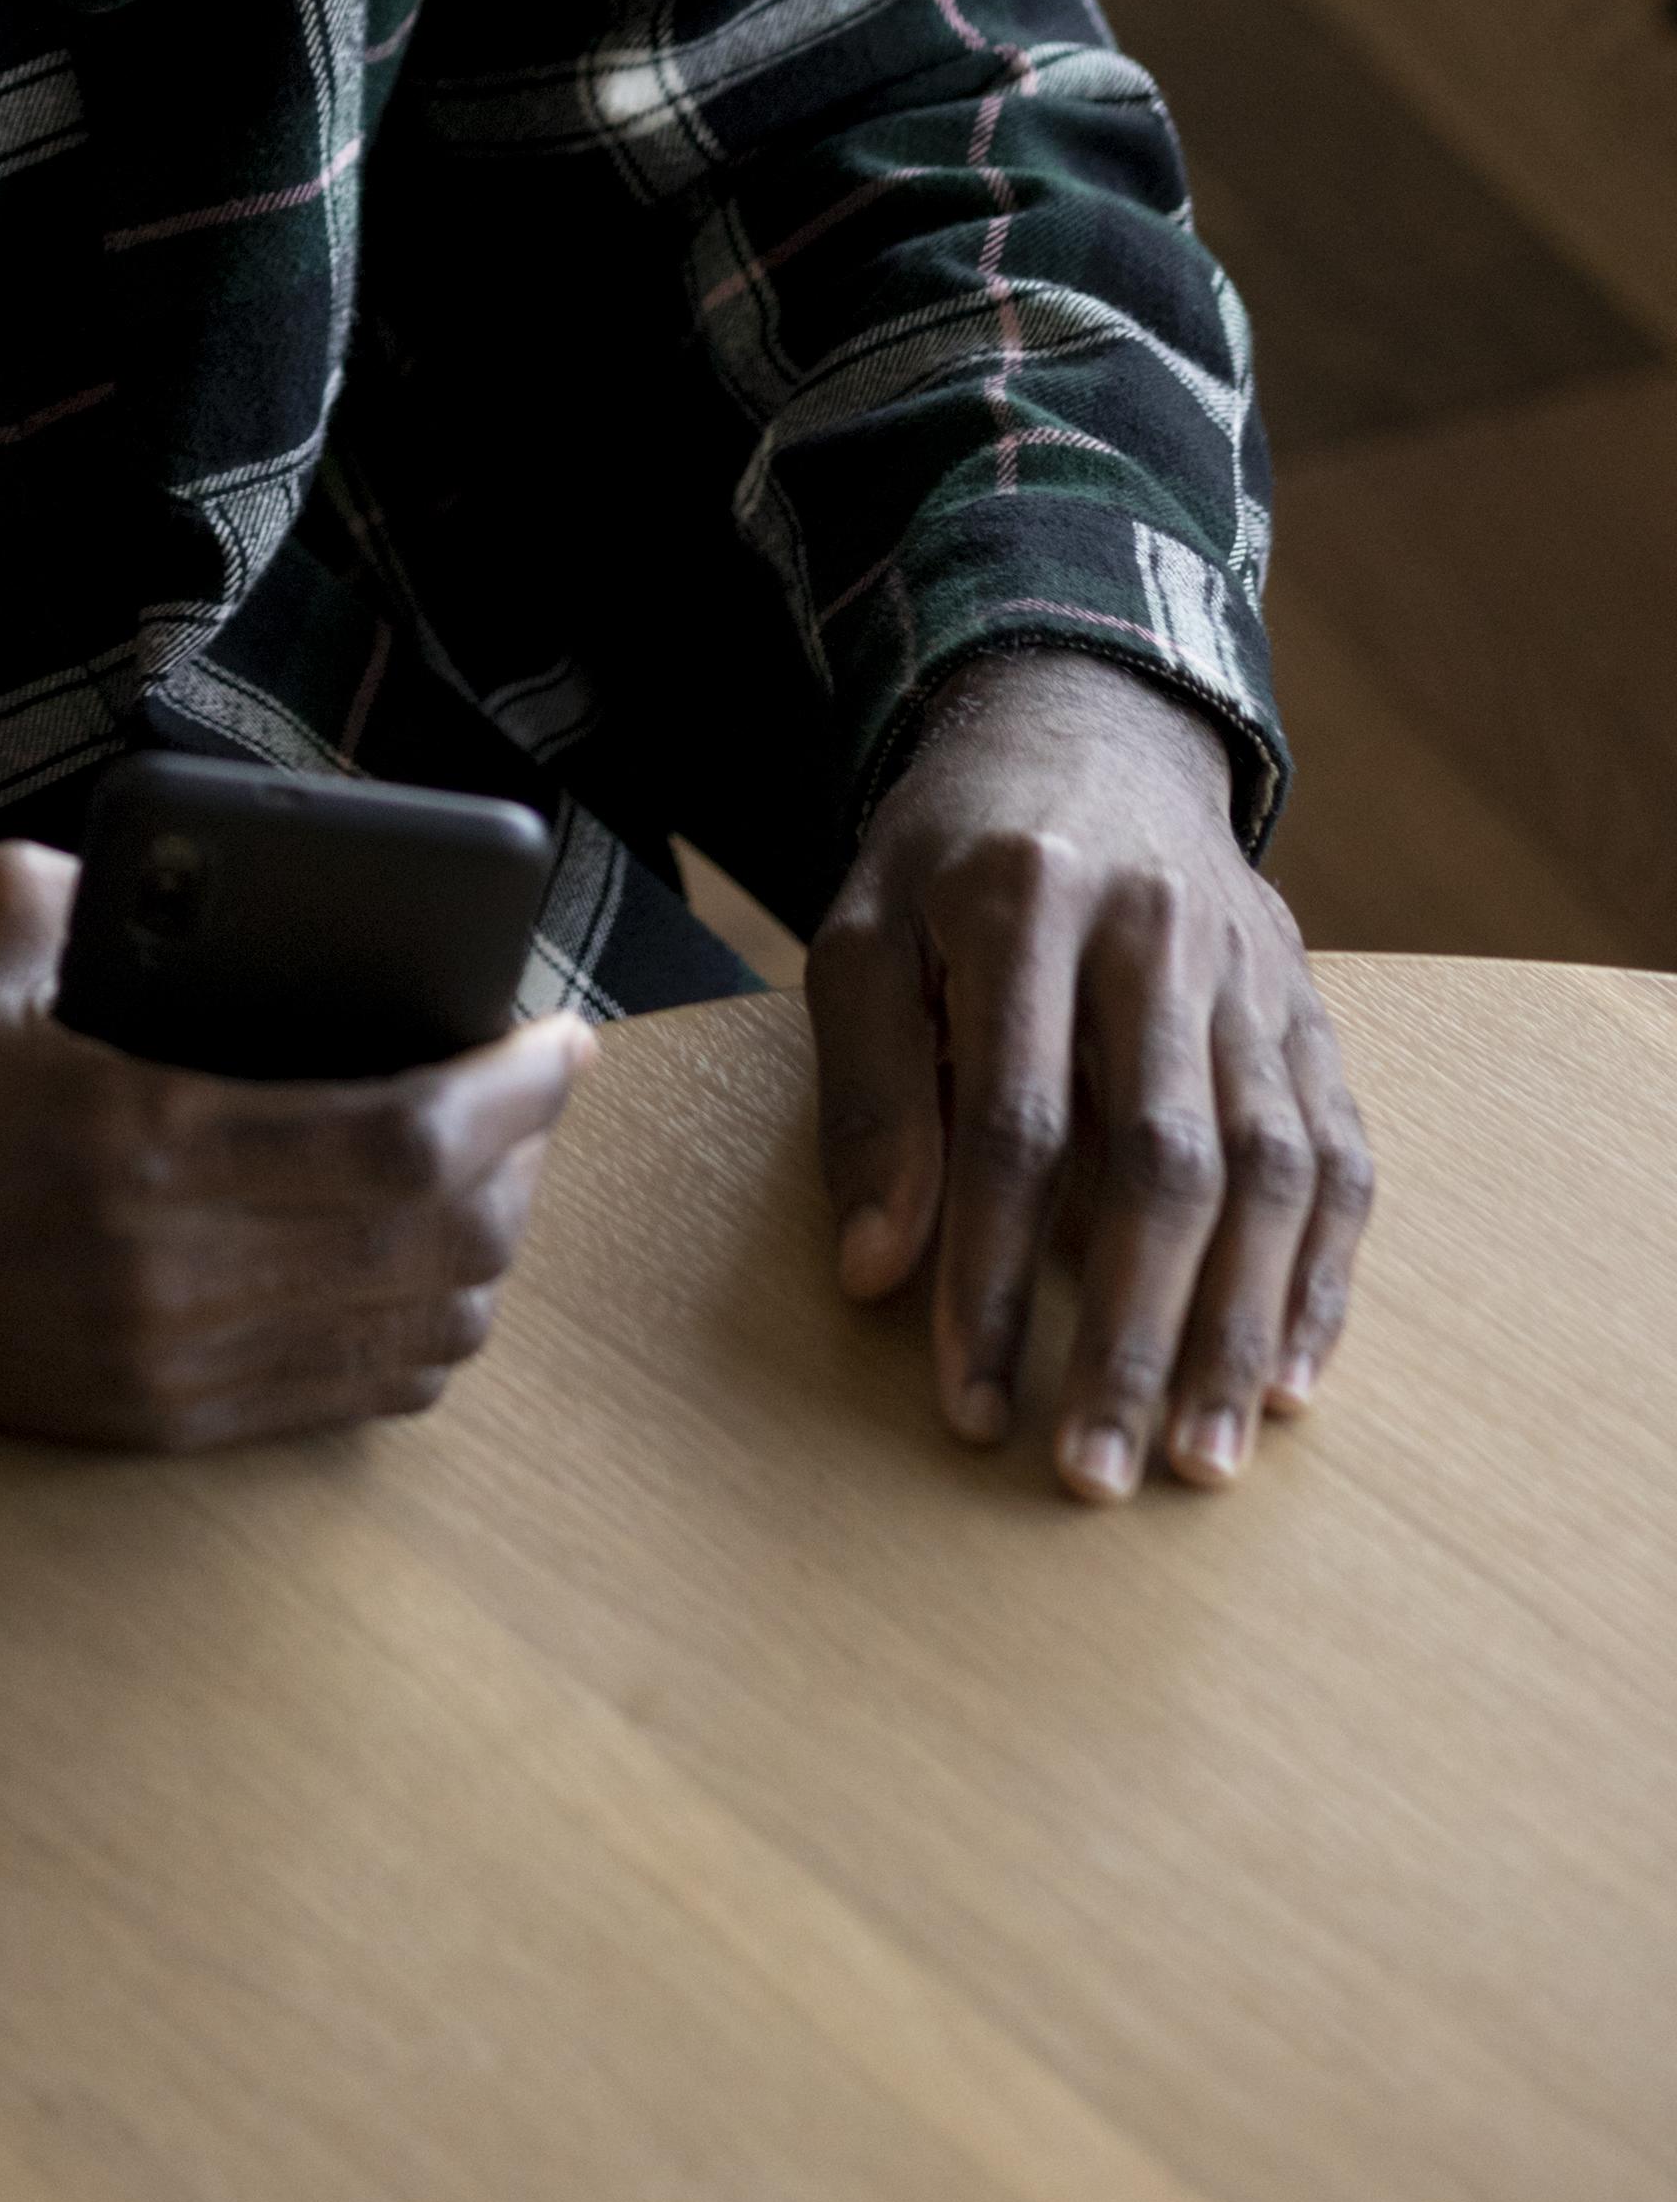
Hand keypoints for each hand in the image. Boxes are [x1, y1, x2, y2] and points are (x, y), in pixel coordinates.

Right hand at [0, 842, 581, 1451]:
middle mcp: (166, 1281)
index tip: (566, 1034)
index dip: (516, 1088)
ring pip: (410, 1342)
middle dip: (525, 1164)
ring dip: (484, 1256)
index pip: (406, 1141)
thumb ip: (141, 889)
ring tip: (495, 1168)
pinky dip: (416, 1336)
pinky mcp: (140, 1426)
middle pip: (438, 1251)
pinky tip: (421, 1266)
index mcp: (136, 1141)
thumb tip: (276, 906)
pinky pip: (338, 1403)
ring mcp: (159, 1374)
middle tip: (541, 1086)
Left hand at [810, 651, 1372, 1498]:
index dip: (993, 1273)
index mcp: (1026, 900)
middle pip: (1161, 1162)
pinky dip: (1320, 1276)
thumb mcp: (863, 934)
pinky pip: (1338, 1155)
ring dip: (1239, 1329)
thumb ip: (869, 1094)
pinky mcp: (1309, 1009)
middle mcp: (1158, 931)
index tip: (969, 1403)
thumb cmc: (948, 856)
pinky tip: (1286, 1381)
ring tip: (1202, 1460)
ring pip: (1269, 1169)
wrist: (1084, 728)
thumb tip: (875, 1271)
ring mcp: (1252, 972)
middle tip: (1096, 1474)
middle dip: (1131, 1335)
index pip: (1017, 1122)